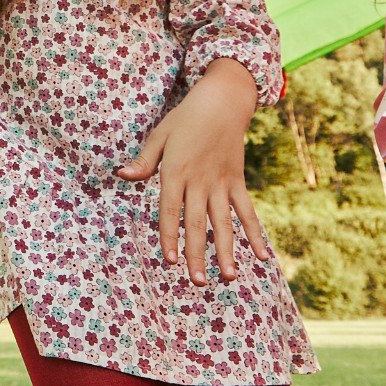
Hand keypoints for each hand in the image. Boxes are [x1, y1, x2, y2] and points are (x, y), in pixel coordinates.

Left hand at [117, 59, 269, 284]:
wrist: (222, 102)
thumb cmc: (185, 119)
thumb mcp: (159, 135)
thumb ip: (144, 160)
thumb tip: (122, 175)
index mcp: (176, 171)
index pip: (170, 211)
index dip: (170, 236)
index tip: (171, 261)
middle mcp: (200, 181)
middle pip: (198, 223)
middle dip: (197, 254)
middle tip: (196, 283)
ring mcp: (221, 183)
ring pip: (224, 223)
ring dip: (226, 251)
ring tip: (229, 278)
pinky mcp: (237, 182)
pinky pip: (247, 211)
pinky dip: (254, 234)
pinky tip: (263, 257)